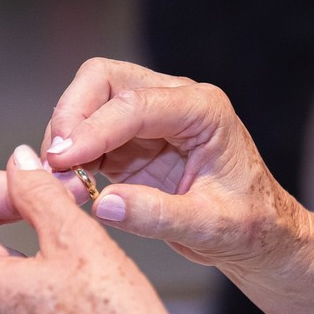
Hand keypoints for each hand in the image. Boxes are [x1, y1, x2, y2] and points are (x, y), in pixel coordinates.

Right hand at [42, 57, 307, 271]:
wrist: (259, 235)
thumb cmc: (249, 226)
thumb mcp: (210, 228)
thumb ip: (158, 216)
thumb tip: (104, 204)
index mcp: (203, 111)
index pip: (135, 104)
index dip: (93, 129)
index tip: (62, 159)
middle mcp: (174, 102)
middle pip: (103, 79)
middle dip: (71, 115)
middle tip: (55, 162)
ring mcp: (149, 118)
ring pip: (88, 100)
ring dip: (66, 135)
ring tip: (60, 180)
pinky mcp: (130, 142)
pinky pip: (88, 134)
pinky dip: (71, 154)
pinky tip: (69, 184)